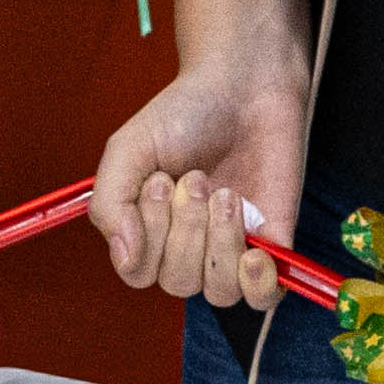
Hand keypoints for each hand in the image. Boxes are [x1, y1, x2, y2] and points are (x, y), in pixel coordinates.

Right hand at [90, 56, 304, 312]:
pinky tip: (256, 254)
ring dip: (220, 243)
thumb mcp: (129, 149)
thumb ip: (110, 202)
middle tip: (196, 177)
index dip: (148, 238)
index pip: (138, 272)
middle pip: (178, 282)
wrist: (244, 86)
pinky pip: (264, 298)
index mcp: (148, 231)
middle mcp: (188, 248)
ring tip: (226, 194)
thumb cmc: (183, 116)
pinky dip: (259, 285)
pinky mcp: (273, 244)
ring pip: (219, 291)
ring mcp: (231, 249)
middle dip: (185, 228)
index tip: (159, 181)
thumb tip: (124, 256)